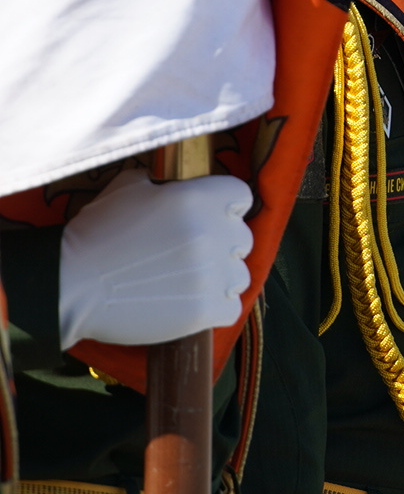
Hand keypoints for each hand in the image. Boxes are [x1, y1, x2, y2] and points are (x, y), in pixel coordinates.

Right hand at [59, 170, 252, 347]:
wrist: (70, 284)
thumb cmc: (95, 234)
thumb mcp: (127, 189)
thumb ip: (161, 183)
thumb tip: (174, 186)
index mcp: (198, 198)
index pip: (241, 196)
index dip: (228, 207)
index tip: (214, 217)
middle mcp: (212, 233)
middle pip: (242, 239)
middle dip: (222, 246)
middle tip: (191, 255)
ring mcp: (211, 274)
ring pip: (239, 276)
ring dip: (220, 280)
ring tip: (190, 283)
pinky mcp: (204, 310)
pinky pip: (231, 309)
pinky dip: (216, 310)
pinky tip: (193, 305)